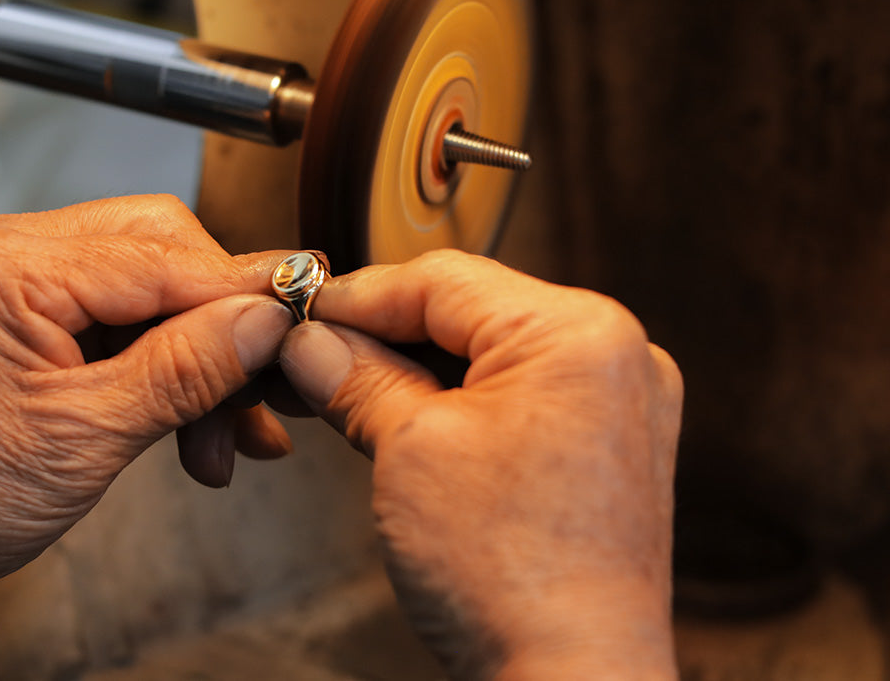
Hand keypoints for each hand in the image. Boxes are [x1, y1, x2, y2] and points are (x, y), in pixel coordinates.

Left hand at [0, 195, 294, 635]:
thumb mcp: (86, 438)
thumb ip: (185, 370)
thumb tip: (266, 321)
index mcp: (8, 268)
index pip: (162, 256)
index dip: (244, 291)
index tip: (302, 320)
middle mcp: (14, 257)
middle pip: (166, 256)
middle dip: (223, 329)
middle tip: (264, 389)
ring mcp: (27, 286)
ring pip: (159, 293)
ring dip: (205, 364)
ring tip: (228, 439)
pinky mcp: (40, 319)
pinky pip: (134, 325)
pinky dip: (175, 374)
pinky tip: (201, 430)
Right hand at [279, 250, 682, 679]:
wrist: (569, 679)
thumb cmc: (510, 577)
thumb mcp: (410, 449)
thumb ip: (357, 377)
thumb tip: (312, 343)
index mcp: (579, 333)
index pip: (442, 280)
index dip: (358, 295)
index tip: (303, 313)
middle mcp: (615, 355)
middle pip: (470, 312)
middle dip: (384, 335)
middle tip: (313, 357)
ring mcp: (618, 402)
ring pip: (490, 353)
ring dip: (415, 369)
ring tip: (347, 390)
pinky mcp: (606, 445)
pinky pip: (519, 394)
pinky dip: (458, 400)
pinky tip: (404, 416)